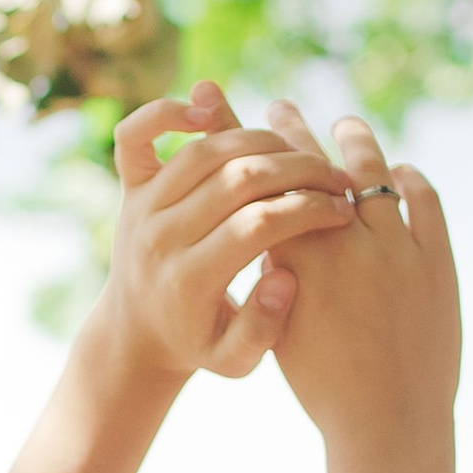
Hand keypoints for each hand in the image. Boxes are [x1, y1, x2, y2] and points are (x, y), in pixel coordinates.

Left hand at [96, 84, 358, 388]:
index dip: (309, 211)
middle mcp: (160, 239)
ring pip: (207, 150)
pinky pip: (134, 134)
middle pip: (238, 178)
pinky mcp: (129, 188)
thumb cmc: (199, 343)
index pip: (257, 225)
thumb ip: (262, 329)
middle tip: (335, 178)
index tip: (343, 211)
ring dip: (263, 141)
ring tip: (301, 156)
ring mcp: (141, 209)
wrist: (137, 334)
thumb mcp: (234, 359)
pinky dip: (165, 112)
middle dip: (299, 171)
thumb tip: (286, 277)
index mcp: (188, 282)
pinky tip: (205, 113)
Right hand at [250, 94, 459, 451]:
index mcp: (301, 261)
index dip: (256, 146)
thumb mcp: (283, 331)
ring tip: (345, 127)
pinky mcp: (436, 259)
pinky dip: (409, 179)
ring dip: (356, 143)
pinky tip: (401, 172)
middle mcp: (348, 243)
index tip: (242, 121)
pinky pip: (424, 200)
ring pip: (374, 172)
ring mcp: (397, 247)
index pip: (271, 183)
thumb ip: (278, 276)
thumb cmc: (326, 390)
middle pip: (319, 165)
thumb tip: (271, 233)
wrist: (388, 424)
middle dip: (294, 131)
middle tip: (281, 109)